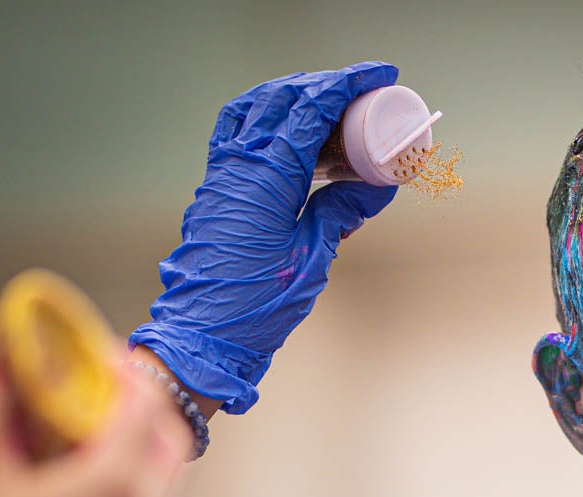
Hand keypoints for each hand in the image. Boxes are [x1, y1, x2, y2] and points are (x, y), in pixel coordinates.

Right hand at [0, 346, 188, 496]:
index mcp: (114, 483)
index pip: (144, 408)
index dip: (129, 375)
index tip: (106, 358)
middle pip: (172, 439)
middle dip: (148, 407)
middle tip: (109, 390)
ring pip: (169, 473)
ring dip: (148, 442)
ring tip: (99, 429)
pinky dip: (141, 476)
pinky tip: (95, 474)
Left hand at [129, 61, 399, 413]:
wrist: (203, 335)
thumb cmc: (256, 303)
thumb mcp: (312, 257)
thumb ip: (340, 212)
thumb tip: (378, 184)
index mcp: (266, 177)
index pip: (308, 109)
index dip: (345, 85)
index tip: (379, 76)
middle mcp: (239, 165)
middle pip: (283, 98)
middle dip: (325, 84)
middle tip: (364, 88)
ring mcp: (223, 174)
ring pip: (256, 108)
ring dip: (293, 94)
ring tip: (328, 99)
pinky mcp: (217, 189)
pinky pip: (238, 132)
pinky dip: (266, 116)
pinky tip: (287, 125)